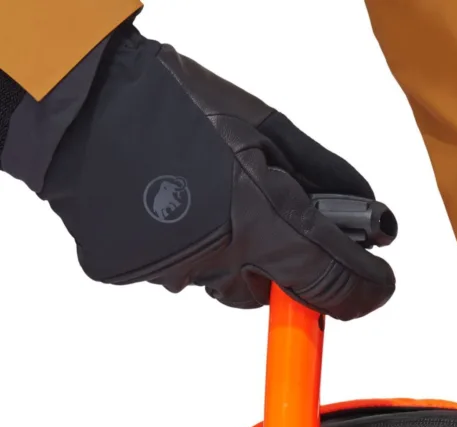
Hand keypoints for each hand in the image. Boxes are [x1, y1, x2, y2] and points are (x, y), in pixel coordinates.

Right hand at [2, 23, 393, 317]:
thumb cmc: (171, 103)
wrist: (74, 105)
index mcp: (259, 216)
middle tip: (281, 213)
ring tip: (218, 197)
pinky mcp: (142, 278)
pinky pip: (195, 275)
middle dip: (294, 261)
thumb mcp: (267, 126)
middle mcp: (220, 258)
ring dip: (244, 255)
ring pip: (237, 284)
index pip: (337, 285)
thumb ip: (325, 179)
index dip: (368, 289)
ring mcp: (178, 273)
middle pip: (284, 290)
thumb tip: (370, 218)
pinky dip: (201, 249)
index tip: (379, 282)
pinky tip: (184, 208)